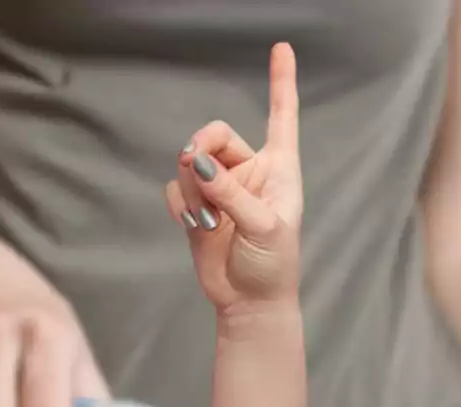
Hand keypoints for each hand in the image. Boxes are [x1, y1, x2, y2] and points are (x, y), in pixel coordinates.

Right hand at [164, 43, 302, 317]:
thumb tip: (196, 162)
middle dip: (201, 149)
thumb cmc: (273, 266)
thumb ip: (231, 194)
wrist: (249, 304)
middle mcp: (250, 172)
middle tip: (194, 165)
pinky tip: (196, 226)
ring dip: (194, 189)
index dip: (281, 82)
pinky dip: (183, 205)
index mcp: (279, 169)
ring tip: (208, 221)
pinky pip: (178, 188)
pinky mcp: (198, 208)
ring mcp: (222, 189)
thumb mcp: (263, 227)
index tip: (282, 48)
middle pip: (216, 135)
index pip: (282, 117)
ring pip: (192, 164)